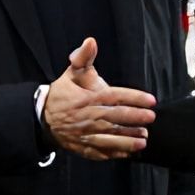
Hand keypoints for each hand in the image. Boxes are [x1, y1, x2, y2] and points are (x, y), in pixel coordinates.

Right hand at [43, 37, 157, 159]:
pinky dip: (116, 153)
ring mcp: (85, 134)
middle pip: (115, 117)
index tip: (151, 100)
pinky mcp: (82, 147)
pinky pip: (101, 152)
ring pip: (110, 138)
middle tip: (151, 118)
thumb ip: (84, 58)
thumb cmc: (63, 93)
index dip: (134, 98)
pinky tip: (129, 152)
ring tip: (144, 139)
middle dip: (135, 118)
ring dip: (128, 139)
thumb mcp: (72, 72)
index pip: (115, 96)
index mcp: (89, 97)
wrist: (43, 116)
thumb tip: (91, 41)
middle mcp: (88, 116)